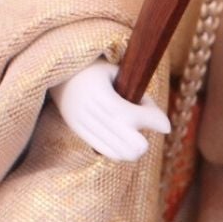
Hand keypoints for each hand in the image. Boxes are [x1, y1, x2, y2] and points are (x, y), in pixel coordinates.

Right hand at [53, 59, 171, 160]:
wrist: (57, 71)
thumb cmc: (94, 68)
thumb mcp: (116, 72)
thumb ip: (137, 94)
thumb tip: (158, 120)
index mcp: (100, 95)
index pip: (133, 118)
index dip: (155, 122)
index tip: (165, 124)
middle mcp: (91, 114)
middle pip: (131, 146)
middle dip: (144, 138)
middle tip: (145, 123)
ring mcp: (84, 126)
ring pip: (121, 153)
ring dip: (133, 145)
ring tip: (132, 127)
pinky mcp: (79, 133)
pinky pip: (107, 152)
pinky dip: (122, 149)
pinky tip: (123, 133)